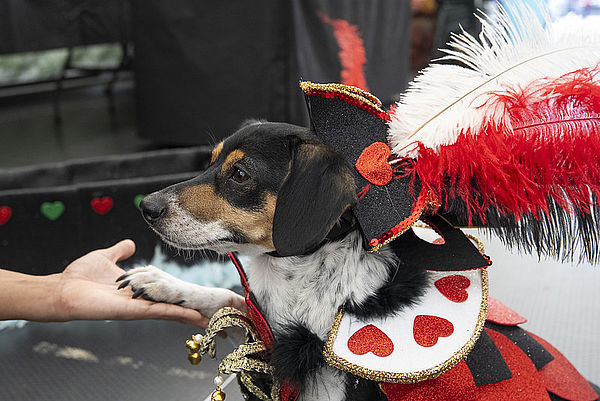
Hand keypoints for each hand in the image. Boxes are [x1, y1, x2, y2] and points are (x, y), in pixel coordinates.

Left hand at [54, 240, 211, 325]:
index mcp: (137, 291)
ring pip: (170, 312)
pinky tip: (193, 316)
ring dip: (190, 315)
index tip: (198, 298)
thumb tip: (131, 243)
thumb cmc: (79, 277)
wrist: (62, 290)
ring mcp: (138, 308)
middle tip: (213, 315)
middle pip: (172, 307)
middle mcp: (140, 302)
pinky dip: (177, 314)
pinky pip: (158, 312)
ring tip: (210, 318)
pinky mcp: (133, 311)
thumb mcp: (106, 257)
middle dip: (191, 312)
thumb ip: (119, 251)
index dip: (181, 297)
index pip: (164, 295)